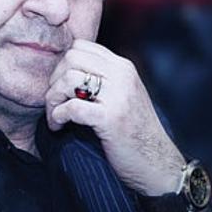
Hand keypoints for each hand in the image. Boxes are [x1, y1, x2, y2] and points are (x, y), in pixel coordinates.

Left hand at [45, 39, 184, 195]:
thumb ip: (103, 77)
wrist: (159, 166)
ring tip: (55, 116)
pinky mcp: (111, 119)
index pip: (80, 46)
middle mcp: (122, 75)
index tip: (60, 84)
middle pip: (70, 58)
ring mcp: (118, 96)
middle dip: (54, 80)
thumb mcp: (123, 94)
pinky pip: (71, 107)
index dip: (62, 64)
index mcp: (123, 66)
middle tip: (55, 101)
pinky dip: (57, 116)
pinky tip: (58, 126)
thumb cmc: (134, 132)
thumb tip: (65, 68)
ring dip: (52, 99)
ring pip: (67, 79)